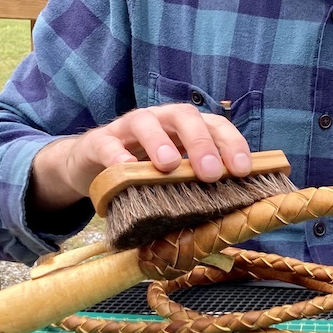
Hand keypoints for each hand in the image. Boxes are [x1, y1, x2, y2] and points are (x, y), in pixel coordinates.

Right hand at [29, 103, 252, 210]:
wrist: (91, 163)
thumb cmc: (143, 170)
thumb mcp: (173, 176)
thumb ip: (196, 184)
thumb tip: (232, 216)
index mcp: (185, 127)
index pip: (215, 124)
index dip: (231, 143)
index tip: (241, 170)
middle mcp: (160, 119)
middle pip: (184, 116)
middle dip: (201, 142)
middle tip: (211, 172)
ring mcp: (128, 128)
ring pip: (146, 121)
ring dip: (160, 142)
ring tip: (169, 166)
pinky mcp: (99, 141)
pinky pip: (107, 144)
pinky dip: (117, 155)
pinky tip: (125, 170)